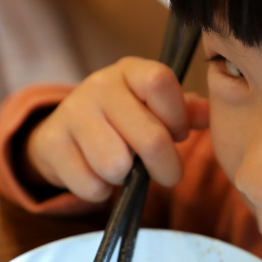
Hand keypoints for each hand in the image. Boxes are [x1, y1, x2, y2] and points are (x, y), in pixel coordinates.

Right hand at [24, 57, 209, 200]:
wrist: (63, 133)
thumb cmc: (122, 121)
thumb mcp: (153, 108)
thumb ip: (185, 110)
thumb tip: (209, 115)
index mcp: (130, 71)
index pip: (160, 82)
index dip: (177, 117)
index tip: (179, 134)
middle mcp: (99, 85)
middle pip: (149, 137)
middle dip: (166, 167)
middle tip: (166, 173)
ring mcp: (72, 112)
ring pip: (116, 165)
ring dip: (125, 178)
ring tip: (123, 168)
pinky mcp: (52, 143)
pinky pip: (91, 184)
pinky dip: (100, 190)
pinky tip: (97, 175)